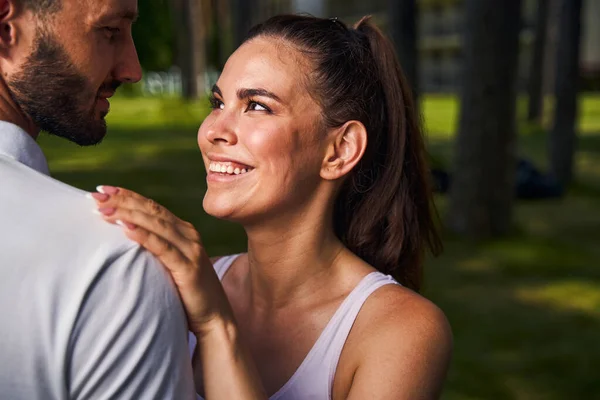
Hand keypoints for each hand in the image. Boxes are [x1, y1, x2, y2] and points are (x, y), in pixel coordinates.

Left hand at [88, 185, 231, 335]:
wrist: (214, 318)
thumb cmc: (187, 295)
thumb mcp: (169, 266)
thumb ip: (155, 251)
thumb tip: (122, 243)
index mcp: (183, 232)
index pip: (152, 207)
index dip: (128, 196)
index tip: (103, 190)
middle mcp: (188, 235)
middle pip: (152, 211)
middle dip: (123, 200)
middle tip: (96, 195)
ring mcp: (190, 250)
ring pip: (157, 224)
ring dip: (129, 214)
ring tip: (104, 209)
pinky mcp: (188, 268)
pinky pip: (163, 248)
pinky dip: (143, 236)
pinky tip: (125, 229)